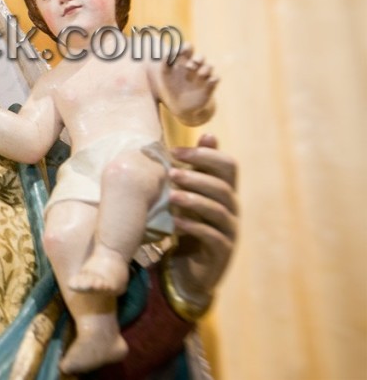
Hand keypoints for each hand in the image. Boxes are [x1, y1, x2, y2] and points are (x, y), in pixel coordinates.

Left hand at [161, 43, 218, 124]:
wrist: (180, 105)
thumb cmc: (171, 86)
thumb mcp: (166, 74)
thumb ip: (166, 63)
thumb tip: (167, 53)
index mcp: (185, 60)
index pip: (188, 49)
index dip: (186, 47)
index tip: (180, 51)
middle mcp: (196, 67)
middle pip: (200, 57)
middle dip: (198, 59)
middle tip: (190, 65)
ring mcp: (203, 76)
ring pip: (209, 66)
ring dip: (206, 69)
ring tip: (200, 74)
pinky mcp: (210, 86)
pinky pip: (216, 79)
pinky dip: (214, 79)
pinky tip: (210, 80)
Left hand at [167, 134, 237, 305]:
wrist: (189, 268)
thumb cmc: (189, 224)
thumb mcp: (191, 194)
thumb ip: (198, 168)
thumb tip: (208, 133)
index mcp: (225, 190)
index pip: (228, 165)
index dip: (205, 154)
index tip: (175, 151)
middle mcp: (231, 208)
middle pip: (222, 186)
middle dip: (196, 177)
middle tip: (171, 172)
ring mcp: (229, 230)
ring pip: (218, 210)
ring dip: (193, 200)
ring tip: (171, 196)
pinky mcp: (222, 251)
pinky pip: (213, 236)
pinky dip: (194, 227)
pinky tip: (176, 222)